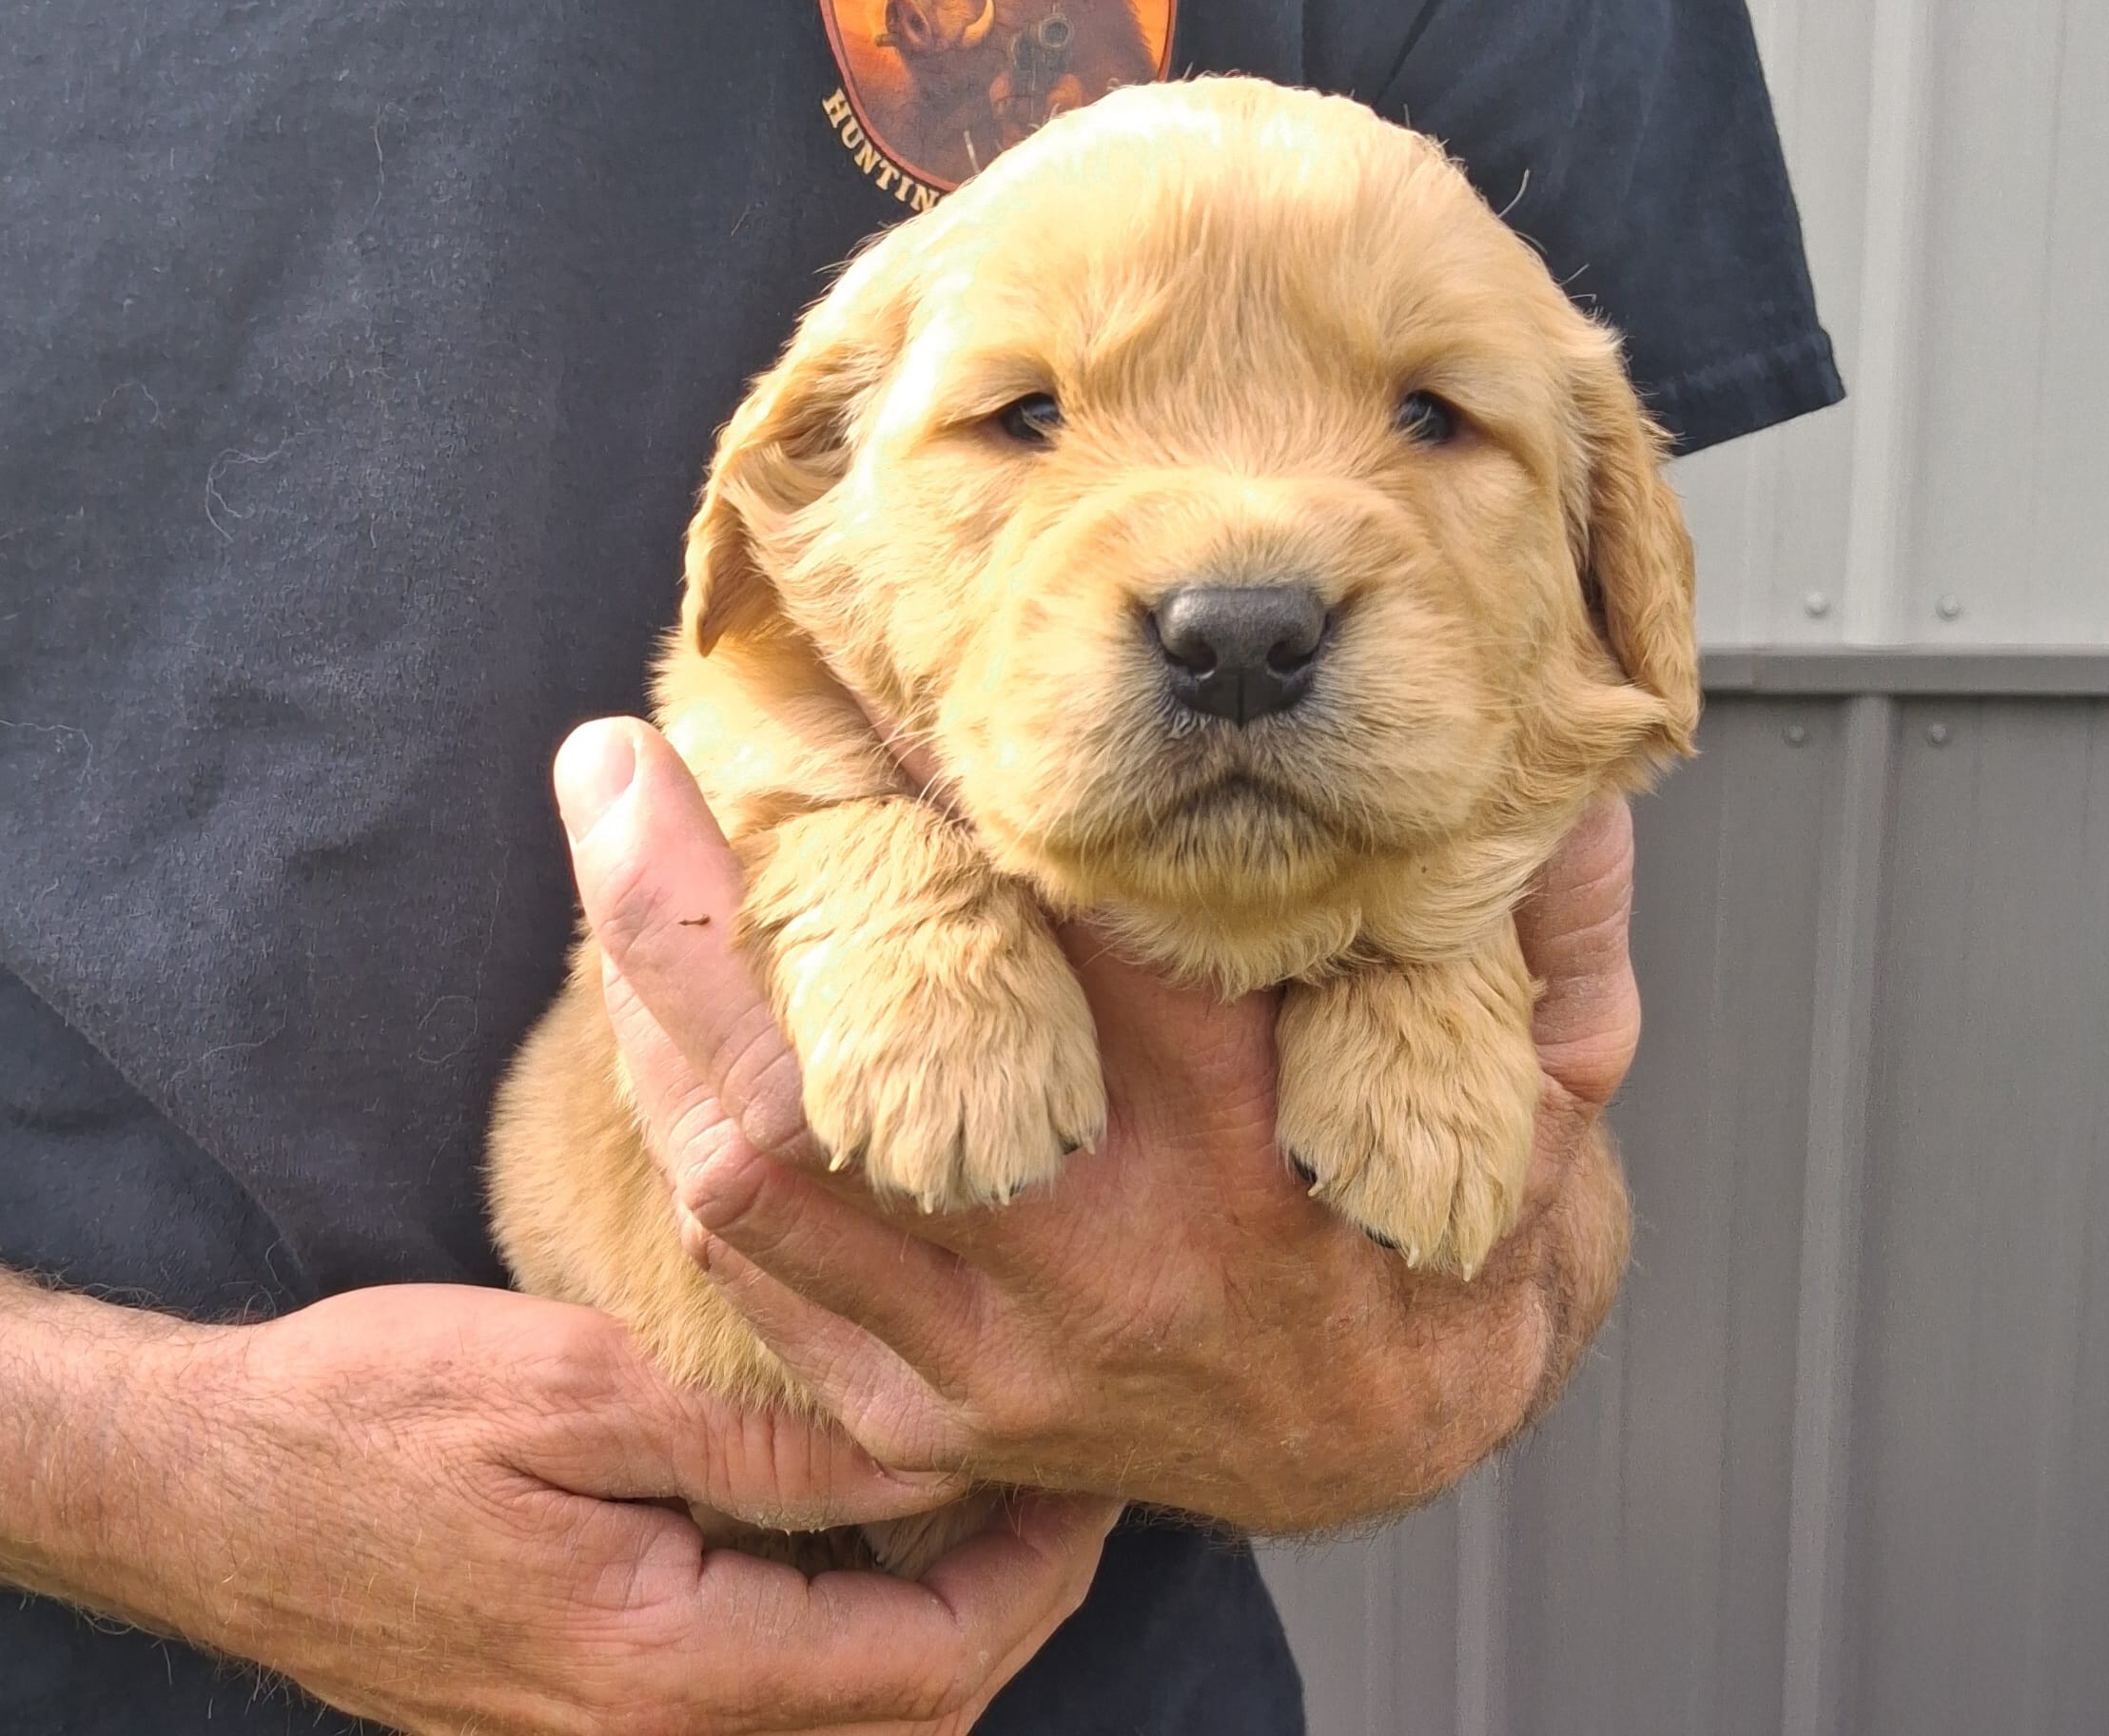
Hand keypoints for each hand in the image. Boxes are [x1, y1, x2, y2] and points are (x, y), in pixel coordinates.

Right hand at [0, 1275, 1116, 1734]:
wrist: (206, 1487)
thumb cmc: (366, 1417)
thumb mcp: (566, 1385)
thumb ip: (754, 1439)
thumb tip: (915, 1447)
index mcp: (655, 1665)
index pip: (922, 1663)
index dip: (1033, 1574)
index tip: (1080, 1469)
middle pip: (904, 1719)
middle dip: (1013, 1606)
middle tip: (1057, 1477)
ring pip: (844, 1727)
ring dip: (939, 1625)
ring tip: (983, 1493)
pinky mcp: (587, 1711)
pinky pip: (769, 1704)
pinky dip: (851, 1635)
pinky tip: (863, 1531)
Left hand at [558, 716, 1634, 1532]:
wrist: (1387, 1454)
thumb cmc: (1442, 1265)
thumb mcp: (1540, 1101)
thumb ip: (1539, 939)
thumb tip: (1574, 793)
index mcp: (1244, 1144)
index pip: (1057, 924)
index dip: (936, 784)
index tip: (854, 671)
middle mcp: (1099, 1252)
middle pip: (839, 1061)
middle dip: (698, 895)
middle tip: (619, 746)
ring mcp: (992, 1357)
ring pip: (759, 1167)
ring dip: (651, 998)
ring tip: (604, 841)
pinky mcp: (928, 1421)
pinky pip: (757, 1281)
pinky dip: (688, 1131)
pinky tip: (652, 1022)